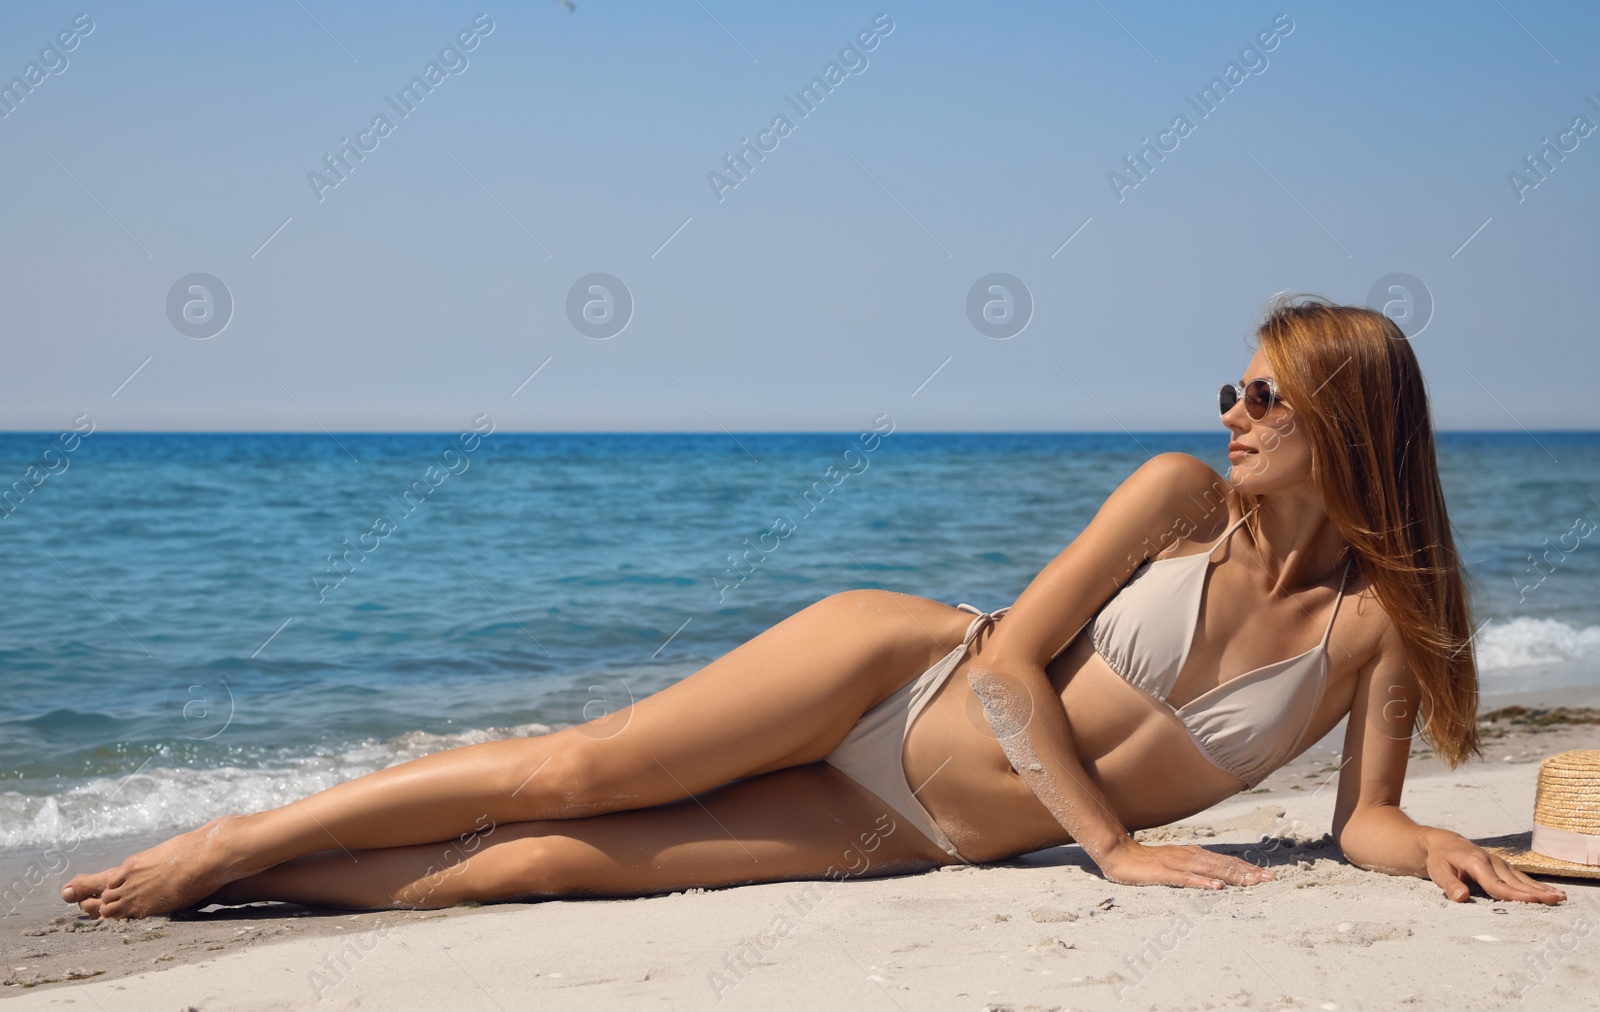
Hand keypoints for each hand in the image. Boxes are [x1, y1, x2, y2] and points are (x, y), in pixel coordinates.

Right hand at [1097, 837, 1275, 889]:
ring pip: (1210, 869)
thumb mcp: (1174, 863)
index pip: (1224, 861)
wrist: (1118, 854)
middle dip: (1248, 872)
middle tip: (1270, 879)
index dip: (1246, 868)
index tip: (1266, 875)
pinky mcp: (1163, 873)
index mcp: (1193, 854)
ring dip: (1232, 875)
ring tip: (1252, 882)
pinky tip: (1216, 886)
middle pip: (1223, 864)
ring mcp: (1176, 863)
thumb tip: (1215, 877)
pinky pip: (1186, 878)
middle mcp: (1189, 856)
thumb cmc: (1146, 862)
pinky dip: (1202, 881)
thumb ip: (1193, 868)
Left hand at [1422, 830, 1566, 904]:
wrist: (1443, 843)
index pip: (1497, 884)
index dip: (1514, 894)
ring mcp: (1500, 864)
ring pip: (1523, 879)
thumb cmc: (1440, 859)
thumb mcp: (1438, 871)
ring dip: (1542, 888)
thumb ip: (1450, 885)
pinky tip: (1551, 892)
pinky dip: (1537, 885)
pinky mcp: (1503, 867)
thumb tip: (1461, 898)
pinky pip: (1522, 877)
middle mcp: (1492, 862)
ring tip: (1561, 897)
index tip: (1532, 900)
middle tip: (1557, 901)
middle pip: (1516, 881)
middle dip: (1537, 891)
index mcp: (1477, 864)